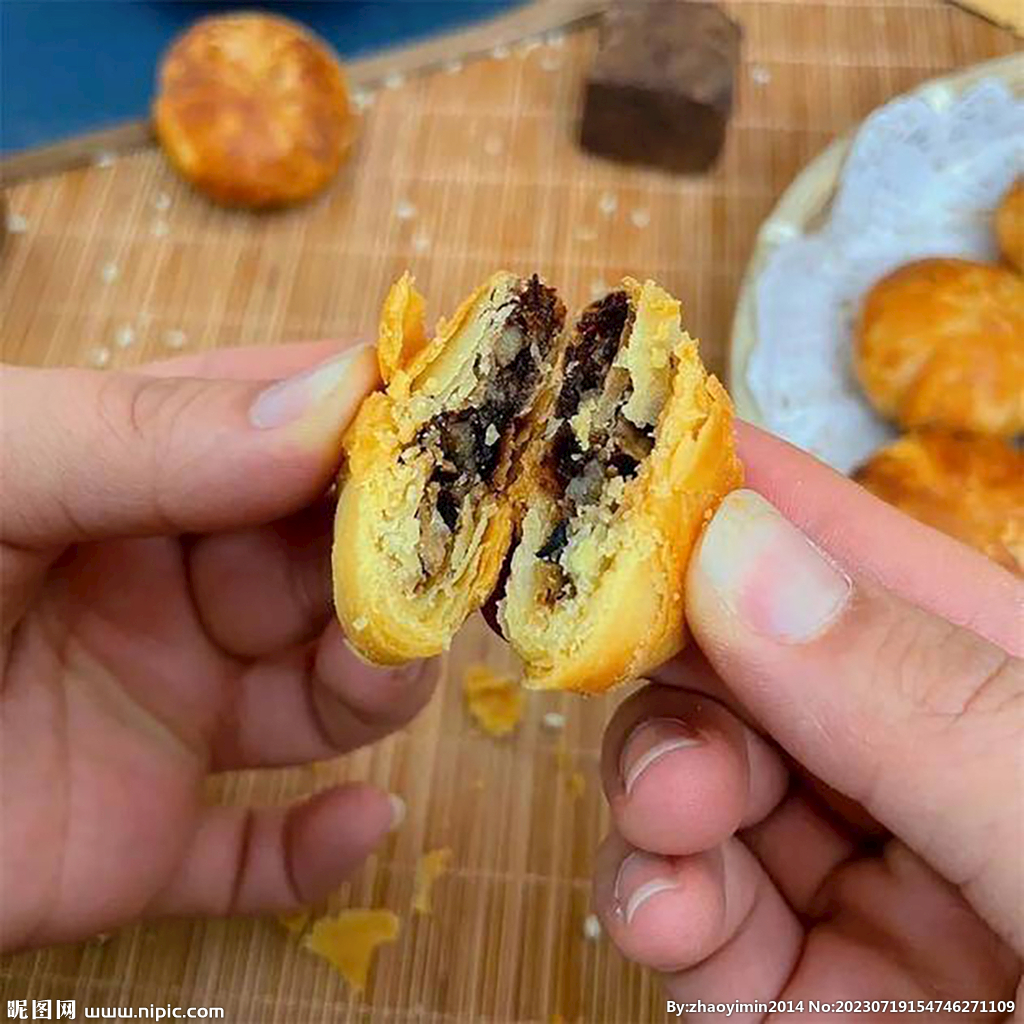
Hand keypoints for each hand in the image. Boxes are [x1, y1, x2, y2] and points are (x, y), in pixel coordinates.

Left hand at [1, 343, 435, 950]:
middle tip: (433, 571)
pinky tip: (362, 830)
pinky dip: (321, 855)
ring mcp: (162, 718)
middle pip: (330, 568)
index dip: (382, 427)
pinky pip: (257, 857)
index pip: (291, 432)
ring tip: (375, 674)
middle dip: (394, 565)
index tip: (460, 433)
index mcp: (133, 479)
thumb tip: (337, 400)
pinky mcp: (139, 844)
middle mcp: (166, 591)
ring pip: (323, 700)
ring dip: (377, 686)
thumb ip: (142, 434)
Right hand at [594, 424, 1022, 1018]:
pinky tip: (663, 914)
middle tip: (617, 666)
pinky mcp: (806, 991)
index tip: (626, 452)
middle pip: (752, 663)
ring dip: (658, 785)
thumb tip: (737, 549)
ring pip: (705, 778)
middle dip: (678, 661)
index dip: (744, 492)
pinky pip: (697, 910)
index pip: (861, 552)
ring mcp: (867, 882)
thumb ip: (922, 701)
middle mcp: (933, 770)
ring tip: (670, 827)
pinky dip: (657, 897)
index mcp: (1016, 690)